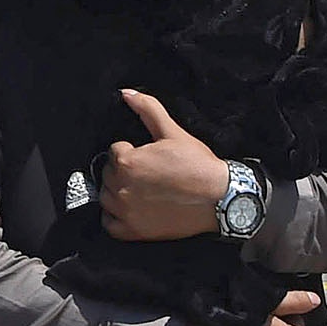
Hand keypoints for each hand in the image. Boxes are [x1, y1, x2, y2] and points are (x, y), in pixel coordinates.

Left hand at [98, 90, 228, 240]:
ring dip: (118, 192)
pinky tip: (132, 210)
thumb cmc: (198, 165)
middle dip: (124, 171)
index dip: (131, 151)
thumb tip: (126, 93)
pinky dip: (116, 218)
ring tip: (142, 189)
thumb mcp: (173, 132)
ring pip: (106, 198)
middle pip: (108, 174)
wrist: (220, 198)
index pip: (114, 151)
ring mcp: (126, 212)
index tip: (148, 157)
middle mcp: (121, 188)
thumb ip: (148, 110)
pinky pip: (110, 225)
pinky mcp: (133, 232)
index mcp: (127, 162)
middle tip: (148, 173)